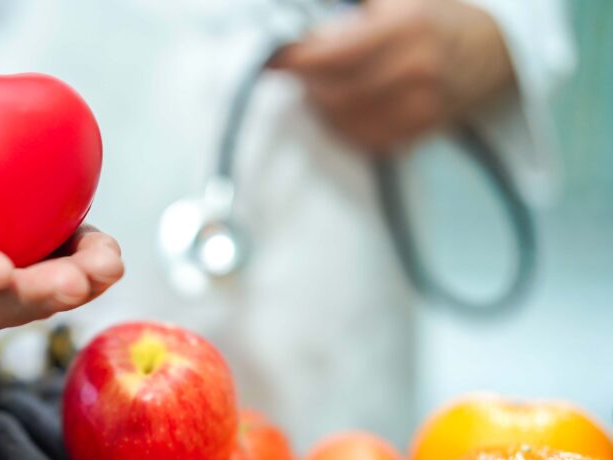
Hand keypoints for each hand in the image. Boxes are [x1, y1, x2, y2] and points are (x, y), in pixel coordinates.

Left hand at [275, 0, 515, 151]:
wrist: (494, 47)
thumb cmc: (435, 15)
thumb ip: (352, 8)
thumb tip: (300, 22)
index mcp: (406, 26)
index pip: (333, 53)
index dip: (297, 59)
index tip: (274, 57)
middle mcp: (415, 68)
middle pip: (334, 90)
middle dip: (307, 82)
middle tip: (296, 70)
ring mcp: (422, 103)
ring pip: (345, 118)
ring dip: (322, 105)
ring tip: (322, 85)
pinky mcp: (421, 129)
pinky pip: (366, 138)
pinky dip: (344, 125)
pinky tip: (343, 107)